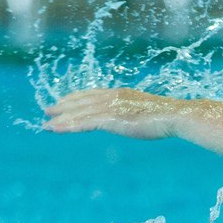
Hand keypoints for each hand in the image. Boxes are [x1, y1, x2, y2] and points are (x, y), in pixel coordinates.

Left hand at [43, 88, 181, 139]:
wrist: (175, 116)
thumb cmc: (169, 116)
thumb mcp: (149, 112)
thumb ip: (137, 113)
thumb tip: (139, 118)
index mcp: (121, 94)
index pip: (93, 94)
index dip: (76, 98)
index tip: (65, 101)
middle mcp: (112, 97)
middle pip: (81, 101)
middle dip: (64, 106)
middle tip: (48, 111)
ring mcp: (110, 108)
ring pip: (79, 113)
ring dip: (61, 118)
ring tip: (46, 124)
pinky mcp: (110, 119)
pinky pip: (82, 123)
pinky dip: (67, 126)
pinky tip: (55, 129)